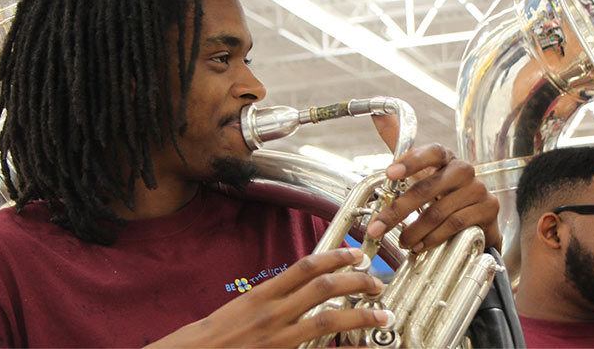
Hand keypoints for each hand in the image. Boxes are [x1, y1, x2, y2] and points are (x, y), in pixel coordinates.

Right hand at [148, 248, 389, 347]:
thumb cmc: (212, 338)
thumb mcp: (240, 308)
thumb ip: (270, 299)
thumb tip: (299, 288)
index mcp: (262, 296)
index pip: (305, 267)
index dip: (335, 257)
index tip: (354, 254)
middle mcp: (272, 314)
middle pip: (324, 288)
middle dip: (355, 281)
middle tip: (375, 282)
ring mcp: (278, 338)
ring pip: (328, 320)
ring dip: (360, 315)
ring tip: (381, 314)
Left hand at [369, 114, 501, 252]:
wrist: (475, 222)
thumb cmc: (440, 193)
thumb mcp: (419, 170)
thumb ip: (399, 143)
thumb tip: (378, 114)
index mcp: (445, 157)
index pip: (431, 152)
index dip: (410, 161)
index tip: (389, 173)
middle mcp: (464, 169)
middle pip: (428, 189)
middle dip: (397, 211)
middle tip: (377, 227)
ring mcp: (478, 189)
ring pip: (440, 211)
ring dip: (415, 230)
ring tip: (402, 242)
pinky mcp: (488, 209)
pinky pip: (456, 224)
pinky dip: (434, 238)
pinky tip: (421, 246)